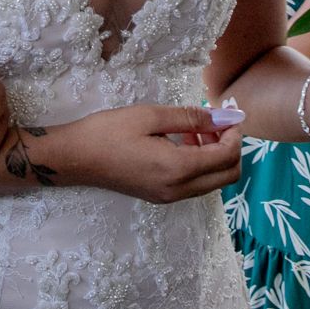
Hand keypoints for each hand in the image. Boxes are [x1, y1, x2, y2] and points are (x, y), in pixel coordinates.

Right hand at [62, 105, 242, 203]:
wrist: (74, 158)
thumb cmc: (108, 132)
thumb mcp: (150, 116)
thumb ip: (191, 117)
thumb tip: (222, 116)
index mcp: (178, 169)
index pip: (227, 157)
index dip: (234, 133)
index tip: (229, 112)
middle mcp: (178, 189)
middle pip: (228, 176)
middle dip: (231, 147)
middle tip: (216, 121)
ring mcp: (169, 197)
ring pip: (213, 181)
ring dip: (215, 156)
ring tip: (196, 129)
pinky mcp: (160, 196)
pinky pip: (195, 184)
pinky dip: (200, 164)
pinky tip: (183, 142)